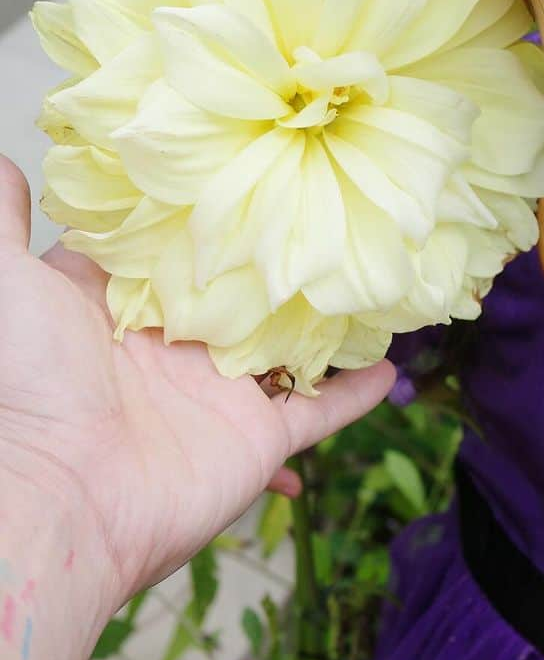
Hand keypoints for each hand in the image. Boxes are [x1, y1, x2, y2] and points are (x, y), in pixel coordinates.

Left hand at [0, 153, 395, 613]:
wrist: (58, 497)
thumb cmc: (29, 388)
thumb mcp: (9, 286)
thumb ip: (5, 221)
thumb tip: (7, 162)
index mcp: (123, 308)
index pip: (175, 250)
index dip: (208, 214)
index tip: (252, 168)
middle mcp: (177, 346)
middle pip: (242, 293)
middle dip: (276, 259)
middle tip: (330, 209)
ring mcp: (222, 392)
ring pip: (290, 344)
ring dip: (326, 318)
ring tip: (367, 275)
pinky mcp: (259, 435)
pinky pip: (320, 408)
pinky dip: (354, 391)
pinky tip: (390, 365)